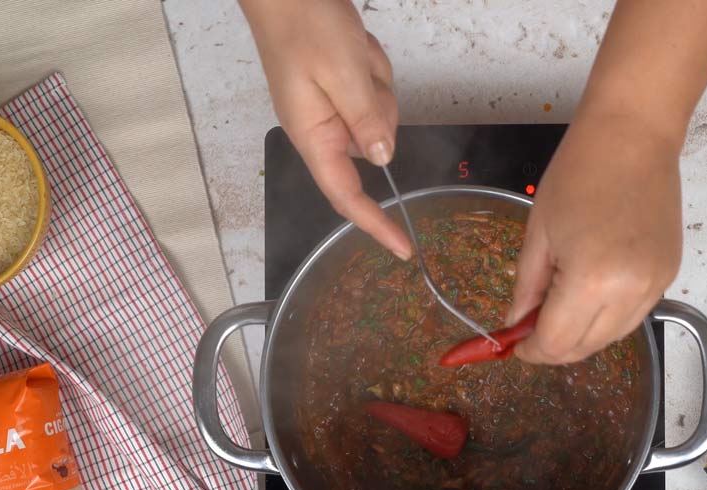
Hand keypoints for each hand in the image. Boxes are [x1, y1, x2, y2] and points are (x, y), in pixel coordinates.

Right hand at [241, 0, 411, 258]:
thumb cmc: (303, 23)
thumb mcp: (343, 70)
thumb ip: (365, 117)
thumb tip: (382, 158)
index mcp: (312, 134)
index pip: (345, 195)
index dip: (374, 224)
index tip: (403, 248)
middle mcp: (319, 130)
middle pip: (372, 147)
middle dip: (380, 109)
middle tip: (362, 69)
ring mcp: (328, 110)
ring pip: (379, 117)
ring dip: (376, 83)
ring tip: (353, 53)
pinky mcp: (337, 93)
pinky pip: (373, 94)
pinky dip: (372, 70)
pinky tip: (355, 49)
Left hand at [509, 112, 682, 363]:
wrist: (633, 137)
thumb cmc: (579, 174)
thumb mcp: (538, 234)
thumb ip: (526, 288)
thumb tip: (517, 325)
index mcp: (591, 281)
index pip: (556, 342)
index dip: (531, 350)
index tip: (514, 345)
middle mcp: (629, 292)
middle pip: (585, 348)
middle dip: (553, 347)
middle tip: (530, 329)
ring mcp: (655, 285)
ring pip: (611, 337)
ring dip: (581, 334)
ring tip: (558, 308)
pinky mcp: (668, 275)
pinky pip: (633, 315)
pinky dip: (607, 316)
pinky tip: (589, 293)